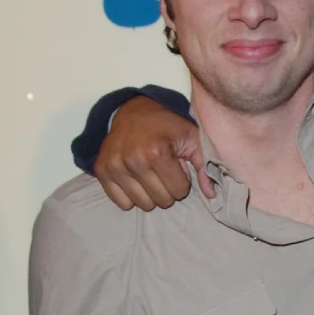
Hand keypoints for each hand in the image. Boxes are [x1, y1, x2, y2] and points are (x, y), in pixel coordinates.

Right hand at [95, 96, 213, 211]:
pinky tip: (135, 178)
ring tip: (150, 172)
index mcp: (157, 151)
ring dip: (150, 193)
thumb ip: (205, 166)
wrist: (135, 110)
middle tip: (163, 169)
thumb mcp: (192, 138)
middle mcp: (133, 159)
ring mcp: (115, 165)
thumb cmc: (168, 126)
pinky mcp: (102, 170)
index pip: (178, 191)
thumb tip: (211, 195)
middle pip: (161, 201)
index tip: (176, 165)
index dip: (181, 180)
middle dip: (167, 188)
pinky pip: (121, 203)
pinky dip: (131, 195)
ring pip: (142, 204)